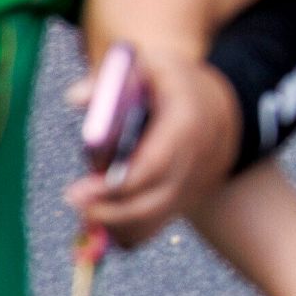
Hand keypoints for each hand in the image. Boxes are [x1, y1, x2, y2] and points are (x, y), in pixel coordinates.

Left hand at [60, 42, 240, 250]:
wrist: (221, 105)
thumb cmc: (173, 82)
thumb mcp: (147, 65)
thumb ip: (108, 78)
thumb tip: (75, 98)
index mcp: (187, 124)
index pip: (153, 166)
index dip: (115, 185)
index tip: (77, 191)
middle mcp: (197, 161)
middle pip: (153, 201)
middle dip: (109, 210)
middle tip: (73, 200)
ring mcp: (195, 185)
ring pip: (153, 220)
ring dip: (116, 223)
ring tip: (85, 208)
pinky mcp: (187, 201)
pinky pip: (155, 228)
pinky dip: (128, 231)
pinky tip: (104, 217)